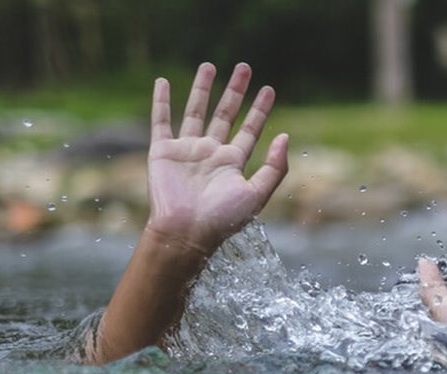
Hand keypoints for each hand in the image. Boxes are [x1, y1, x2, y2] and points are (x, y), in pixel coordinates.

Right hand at [85, 63, 287, 364]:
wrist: (185, 233)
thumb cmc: (222, 220)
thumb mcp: (257, 194)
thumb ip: (274, 167)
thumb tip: (285, 136)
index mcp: (233, 164)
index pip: (250, 130)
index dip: (260, 110)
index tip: (269, 89)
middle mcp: (210, 154)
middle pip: (225, 115)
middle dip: (235, 92)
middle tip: (245, 67)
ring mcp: (186, 151)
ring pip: (196, 111)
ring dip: (202, 89)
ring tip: (210, 65)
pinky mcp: (163, 152)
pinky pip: (161, 121)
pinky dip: (161, 101)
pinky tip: (163, 82)